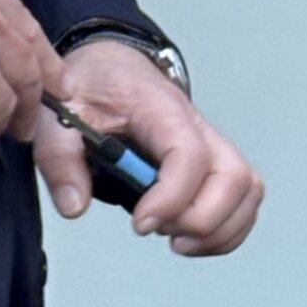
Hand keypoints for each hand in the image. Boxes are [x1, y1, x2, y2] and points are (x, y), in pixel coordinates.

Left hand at [33, 39, 263, 255]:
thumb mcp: (59, 114)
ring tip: (176, 240)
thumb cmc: (92, 87)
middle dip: (201, 220)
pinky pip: (245, 198)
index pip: (188, 153)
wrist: (112, 66)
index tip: (140, 223)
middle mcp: (196, 124)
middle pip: (233, 176)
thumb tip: (74, 206)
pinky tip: (189, 238)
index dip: (172, 196)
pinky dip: (227, 229)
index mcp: (158, 107)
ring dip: (220, 228)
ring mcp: (212, 142)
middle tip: (158, 230)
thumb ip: (59, 158)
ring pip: (247, 188)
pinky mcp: (215, 161)